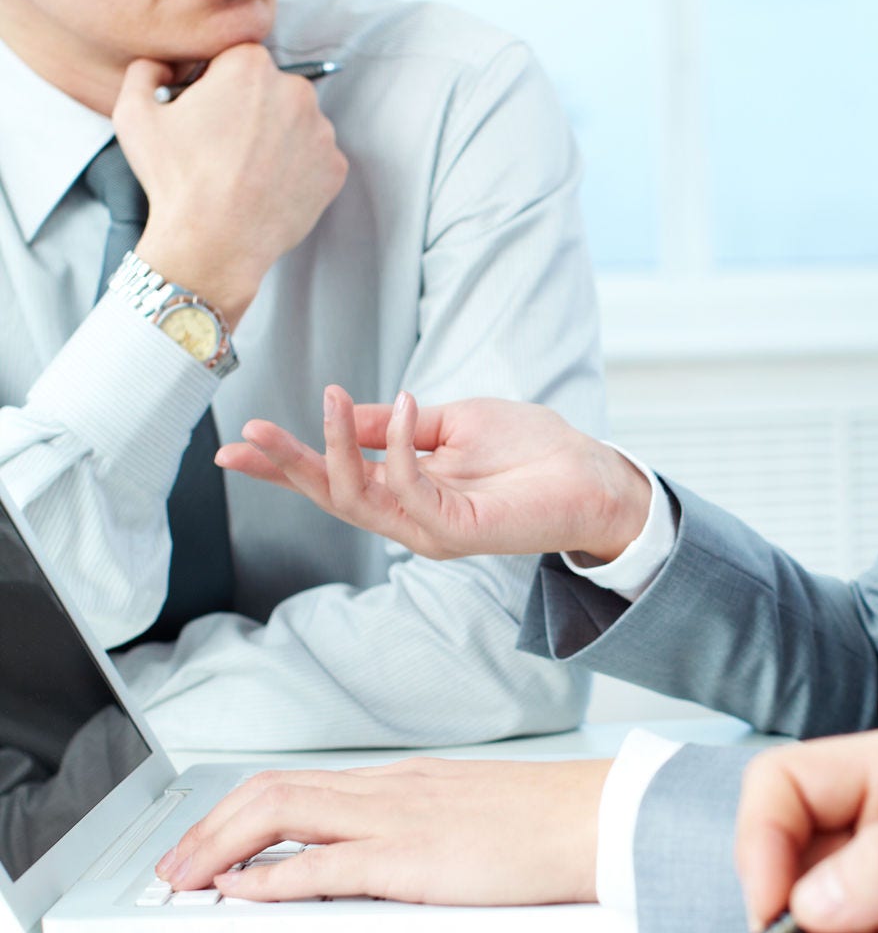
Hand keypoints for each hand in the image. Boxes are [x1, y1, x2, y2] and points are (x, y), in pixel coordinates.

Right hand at [112, 45, 348, 325]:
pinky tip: (266, 187)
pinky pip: (313, 159)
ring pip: (295, 124)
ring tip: (243, 171)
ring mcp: (322, 132)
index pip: (236, 59)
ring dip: (274, 138)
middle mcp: (295, 91)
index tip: (205, 113)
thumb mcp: (133, 113)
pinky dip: (294, 170)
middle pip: (270, 88)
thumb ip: (145, 69)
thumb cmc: (175, 180)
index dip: (216, 85)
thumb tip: (162, 66)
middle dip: (249, 109)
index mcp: (251, 66)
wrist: (214, 244)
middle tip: (222, 146)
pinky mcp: (335, 169)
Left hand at [157, 757, 607, 904]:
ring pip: (280, 812)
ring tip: (187, 878)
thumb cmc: (550, 826)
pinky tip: (242, 891)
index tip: (206, 842)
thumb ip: (421, 831)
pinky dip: (270, 878)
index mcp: (401, 782)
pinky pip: (323, 863)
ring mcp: (396, 820)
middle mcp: (387, 790)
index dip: (237, 812)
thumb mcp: (471, 819)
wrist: (599, 818)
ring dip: (220, 846)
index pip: (296, 783)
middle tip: (175, 866)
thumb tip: (376, 861)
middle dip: (209, 827)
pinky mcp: (412, 858)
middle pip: (271, 790)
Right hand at [216, 387, 653, 561]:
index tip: (233, 448)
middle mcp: (409, 518)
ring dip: (335, 449)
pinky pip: (410, 490)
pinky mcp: (458, 532)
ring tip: (325, 400)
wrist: (589, 473)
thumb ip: (393, 425)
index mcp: (402, 492)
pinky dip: (397, 447)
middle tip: (250, 433)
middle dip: (287, 465)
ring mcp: (431, 529)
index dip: (281, 467)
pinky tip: (400, 406)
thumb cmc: (529, 448)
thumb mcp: (448, 422)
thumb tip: (342, 412)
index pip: (330, 481)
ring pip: (360, 499)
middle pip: (331, 496)